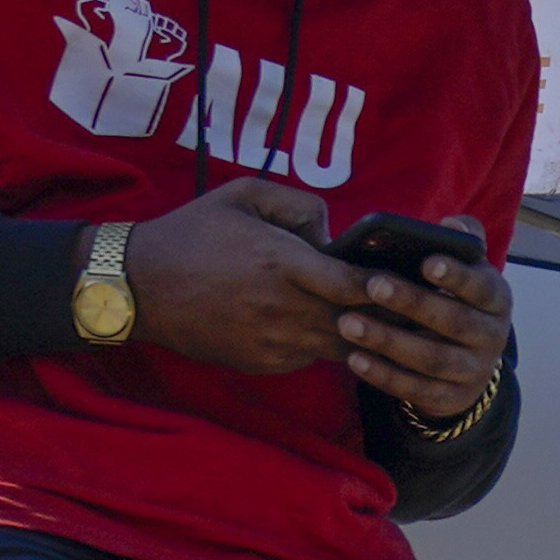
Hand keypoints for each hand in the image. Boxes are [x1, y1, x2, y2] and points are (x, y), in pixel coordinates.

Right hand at [117, 178, 507, 410]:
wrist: (137, 286)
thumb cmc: (193, 233)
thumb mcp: (244, 195)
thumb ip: (300, 205)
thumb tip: (335, 233)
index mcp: (284, 265)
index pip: (359, 285)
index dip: (390, 286)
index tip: (414, 280)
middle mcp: (285, 310)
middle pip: (360, 323)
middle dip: (390, 318)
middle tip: (422, 310)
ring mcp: (275, 343)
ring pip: (341, 347)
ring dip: (362, 336)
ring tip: (390, 325)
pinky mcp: (265, 364)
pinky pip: (310, 357)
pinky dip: (325, 344)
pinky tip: (335, 331)